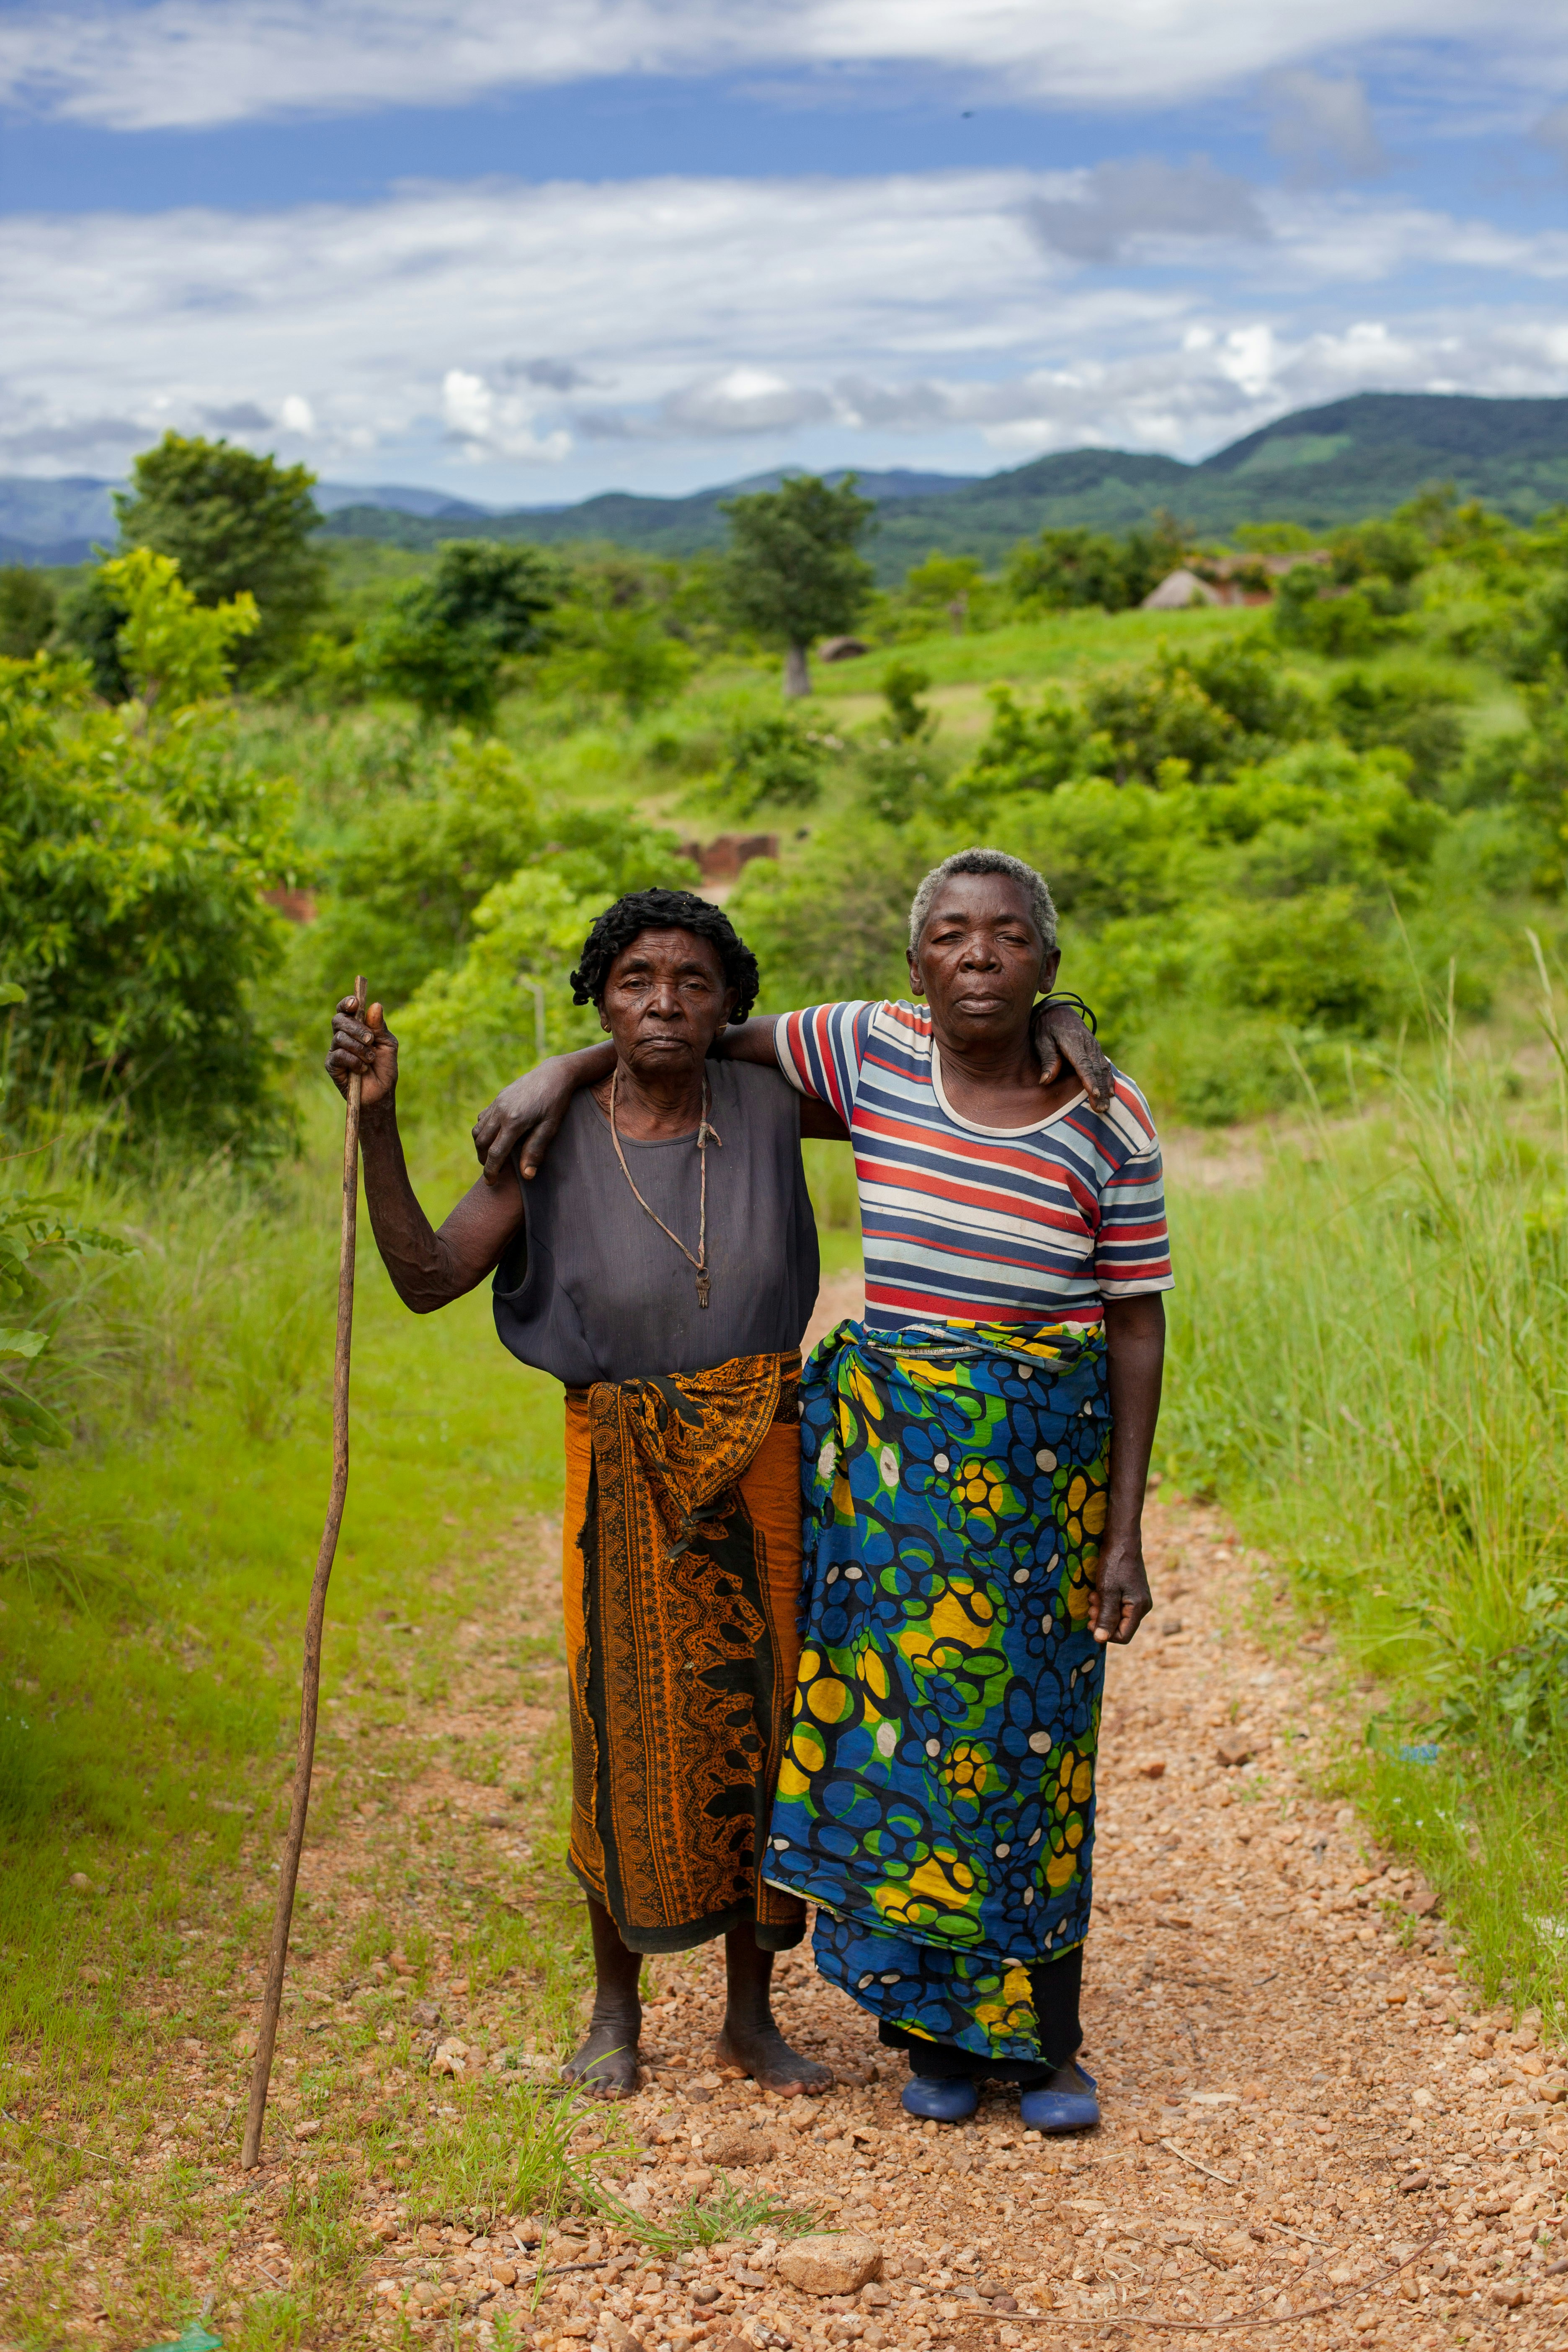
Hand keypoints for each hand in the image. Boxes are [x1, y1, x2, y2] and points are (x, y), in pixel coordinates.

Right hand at [327, 997, 397, 1110]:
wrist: (381, 1093)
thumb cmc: (384, 1067)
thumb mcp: (387, 1044)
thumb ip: (379, 1027)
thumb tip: (375, 1005)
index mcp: (356, 1028)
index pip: (346, 1010)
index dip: (347, 1003)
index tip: (355, 1003)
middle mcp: (343, 1036)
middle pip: (339, 1020)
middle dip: (355, 1027)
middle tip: (370, 1039)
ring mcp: (335, 1050)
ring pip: (340, 1038)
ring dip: (359, 1048)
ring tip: (371, 1059)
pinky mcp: (332, 1065)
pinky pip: (339, 1055)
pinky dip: (354, 1061)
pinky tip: (363, 1069)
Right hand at [472, 1058, 581, 1184]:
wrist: (554, 1074)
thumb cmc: (556, 1102)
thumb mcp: (550, 1127)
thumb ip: (535, 1150)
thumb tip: (526, 1176)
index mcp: (514, 1121)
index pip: (495, 1152)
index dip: (491, 1170)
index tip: (490, 1182)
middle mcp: (501, 1112)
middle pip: (481, 1142)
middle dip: (483, 1159)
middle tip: (492, 1171)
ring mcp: (497, 1103)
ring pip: (478, 1129)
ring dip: (481, 1145)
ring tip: (491, 1156)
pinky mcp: (498, 1098)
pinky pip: (482, 1117)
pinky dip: (482, 1130)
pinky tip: (494, 1136)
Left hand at [1034, 1002, 1113, 1113]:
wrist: (1058, 1009)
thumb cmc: (1045, 1026)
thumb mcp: (1041, 1040)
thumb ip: (1047, 1059)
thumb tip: (1045, 1081)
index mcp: (1073, 1041)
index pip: (1083, 1064)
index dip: (1089, 1079)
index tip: (1094, 1094)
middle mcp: (1088, 1044)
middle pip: (1096, 1070)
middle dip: (1099, 1090)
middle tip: (1100, 1109)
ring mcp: (1094, 1046)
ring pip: (1103, 1069)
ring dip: (1106, 1088)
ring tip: (1106, 1106)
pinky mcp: (1096, 1048)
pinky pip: (1105, 1065)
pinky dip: (1109, 1079)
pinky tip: (1110, 1092)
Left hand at [1087, 1526, 1151, 1644]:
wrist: (1122, 1540)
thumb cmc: (1115, 1564)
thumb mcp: (1107, 1592)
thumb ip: (1105, 1617)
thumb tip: (1100, 1639)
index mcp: (1139, 1608)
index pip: (1123, 1636)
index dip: (1105, 1633)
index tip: (1090, 1621)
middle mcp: (1142, 1606)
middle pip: (1119, 1627)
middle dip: (1101, 1619)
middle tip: (1090, 1605)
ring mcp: (1138, 1599)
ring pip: (1116, 1616)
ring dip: (1101, 1609)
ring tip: (1093, 1595)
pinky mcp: (1132, 1593)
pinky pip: (1117, 1606)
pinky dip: (1105, 1602)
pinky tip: (1098, 1591)